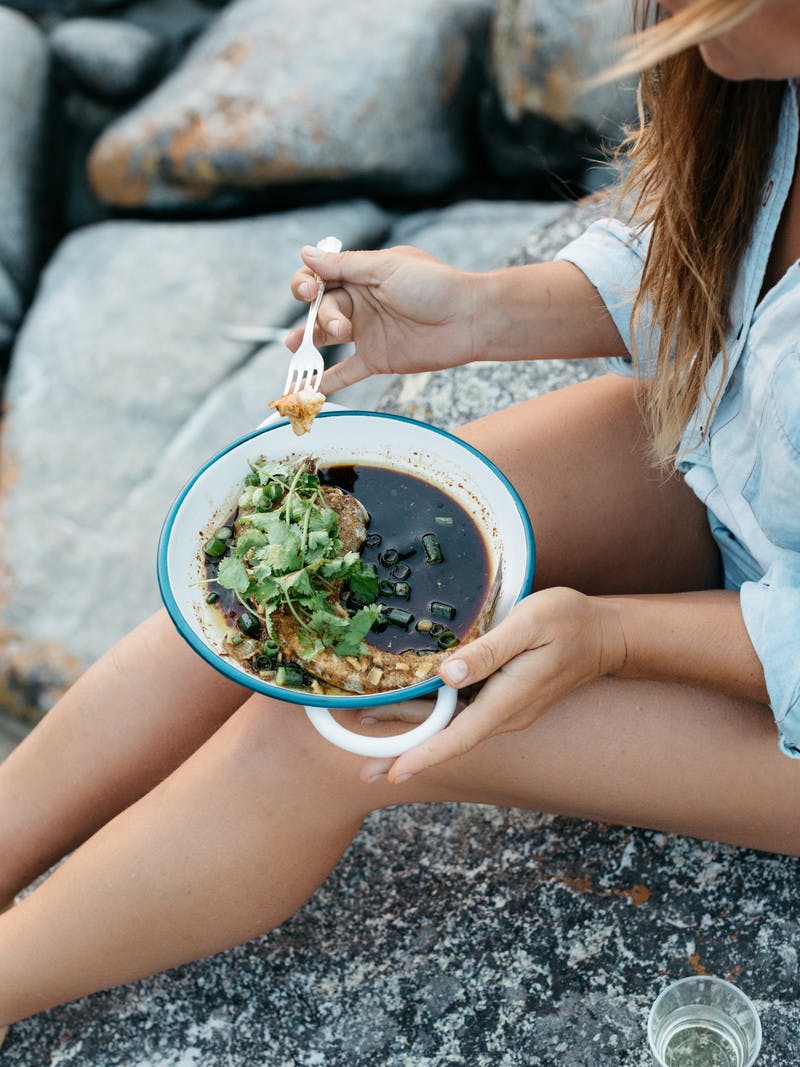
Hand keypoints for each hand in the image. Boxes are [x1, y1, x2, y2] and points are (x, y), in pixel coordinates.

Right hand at [287, 245, 480, 392]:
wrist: (469, 319)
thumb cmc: (434, 284)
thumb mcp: (387, 267)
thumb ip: (345, 265)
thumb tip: (307, 254)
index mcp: (361, 275)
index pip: (320, 278)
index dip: (307, 284)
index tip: (308, 292)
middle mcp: (361, 303)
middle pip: (322, 310)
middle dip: (322, 317)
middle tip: (342, 328)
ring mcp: (368, 332)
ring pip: (328, 338)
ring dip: (308, 343)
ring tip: (294, 348)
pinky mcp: (378, 359)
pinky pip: (347, 371)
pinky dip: (329, 380)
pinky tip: (309, 388)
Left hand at [358, 587, 626, 784]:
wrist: (606, 634)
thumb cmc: (569, 622)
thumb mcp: (529, 625)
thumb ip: (489, 650)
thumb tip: (447, 674)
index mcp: (508, 700)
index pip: (458, 737)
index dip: (424, 756)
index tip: (393, 773)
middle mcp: (505, 714)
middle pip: (447, 738)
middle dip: (405, 751)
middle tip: (362, 768)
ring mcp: (506, 709)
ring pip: (452, 726)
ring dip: (414, 731)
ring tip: (371, 735)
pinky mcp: (505, 698)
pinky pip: (463, 712)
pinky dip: (433, 714)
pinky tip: (411, 707)